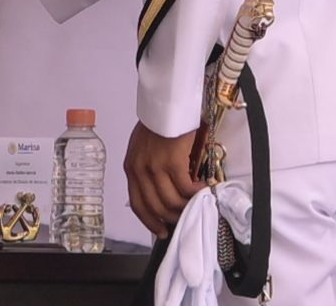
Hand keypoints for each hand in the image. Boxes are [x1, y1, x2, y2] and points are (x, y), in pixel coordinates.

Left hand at [124, 121, 201, 239]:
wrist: (165, 104)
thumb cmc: (157, 125)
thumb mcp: (143, 149)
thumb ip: (148, 170)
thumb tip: (162, 193)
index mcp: (130, 168)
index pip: (136, 203)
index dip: (149, 221)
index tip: (160, 231)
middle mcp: (138, 170)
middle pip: (155, 207)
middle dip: (172, 218)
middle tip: (187, 218)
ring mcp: (154, 167)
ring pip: (171, 202)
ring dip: (187, 207)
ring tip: (198, 204)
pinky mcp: (171, 162)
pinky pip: (186, 189)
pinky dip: (197, 194)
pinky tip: (205, 190)